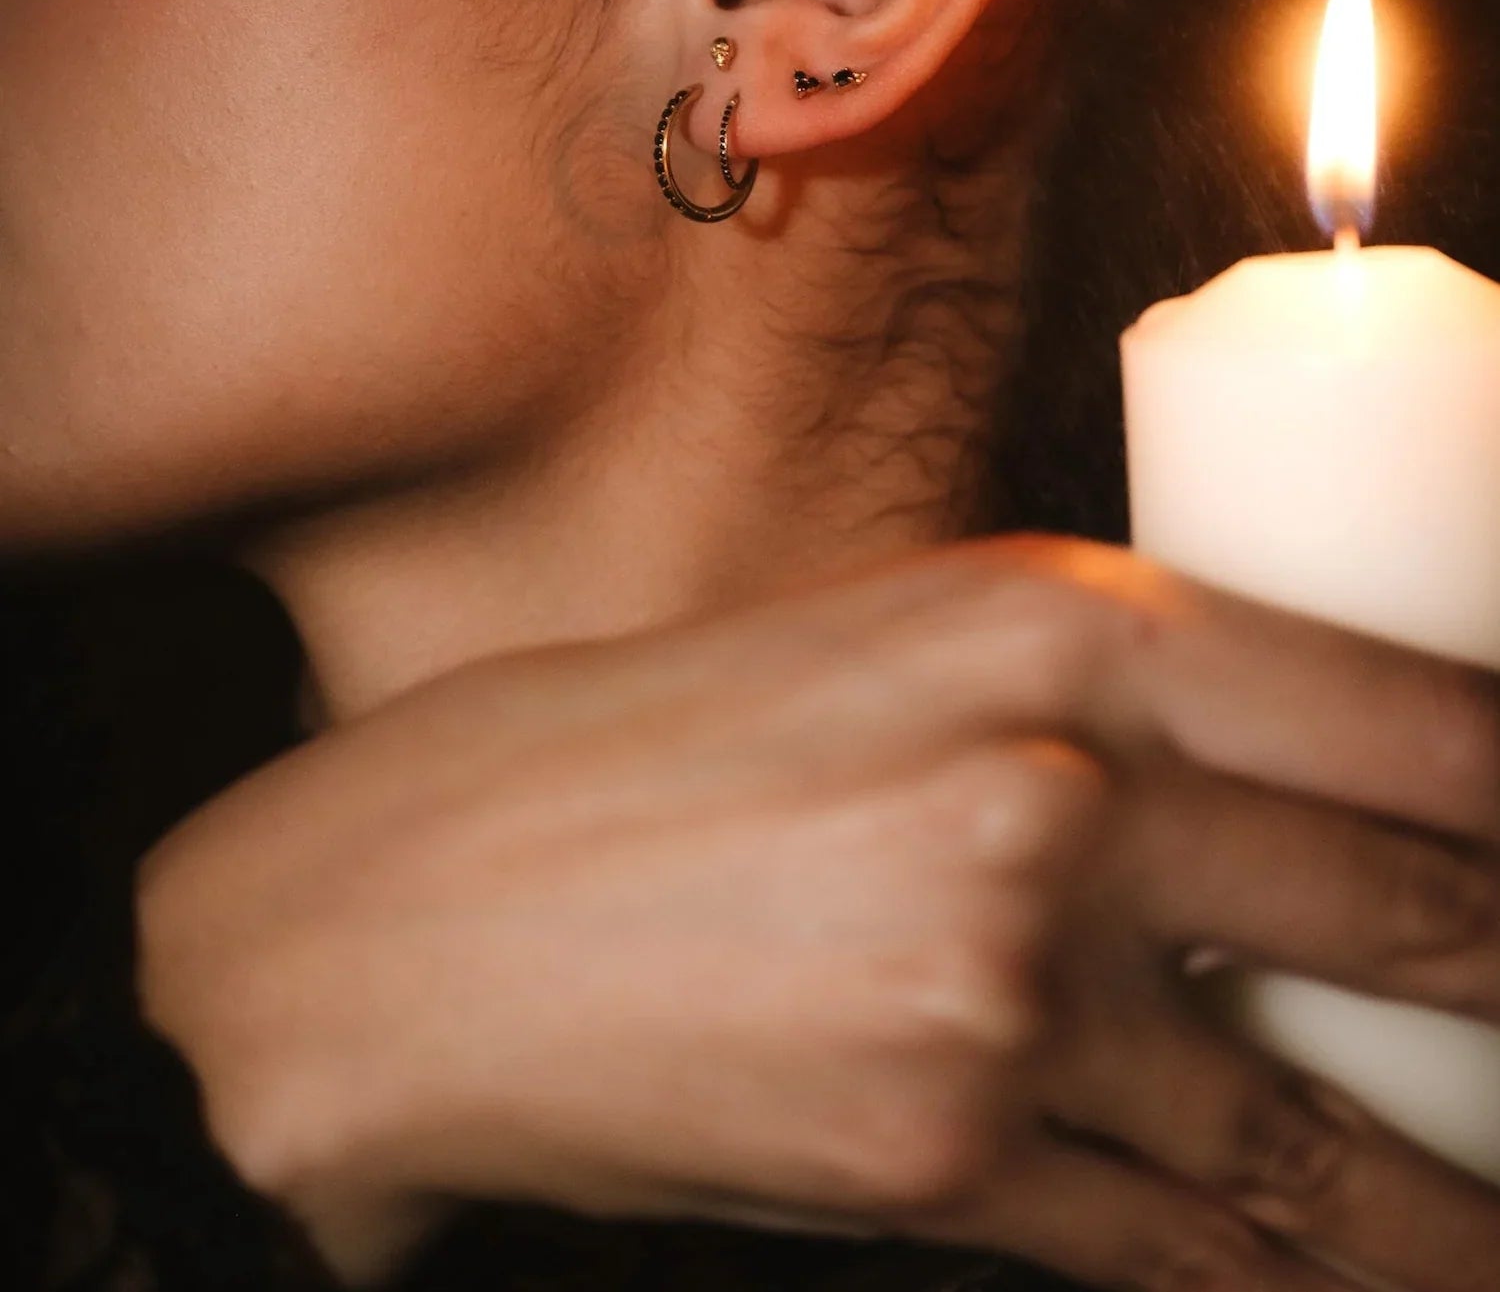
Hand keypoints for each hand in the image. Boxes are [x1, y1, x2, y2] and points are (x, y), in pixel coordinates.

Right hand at [136, 534, 1499, 1287]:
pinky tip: (1348, 1268)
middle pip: (1405, 907)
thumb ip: (1074, 693)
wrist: (409, 929)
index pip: (1403, 714)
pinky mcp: (946, 1166)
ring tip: (1487, 1216)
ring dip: (1442, 1191)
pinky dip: (1281, 1268)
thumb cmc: (632, 750)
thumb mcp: (878, 644)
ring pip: (1320, 1130)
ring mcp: (1005, 996)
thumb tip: (1271, 770)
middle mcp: (1050, 794)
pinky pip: (1183, 1238)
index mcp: (1044, 622)